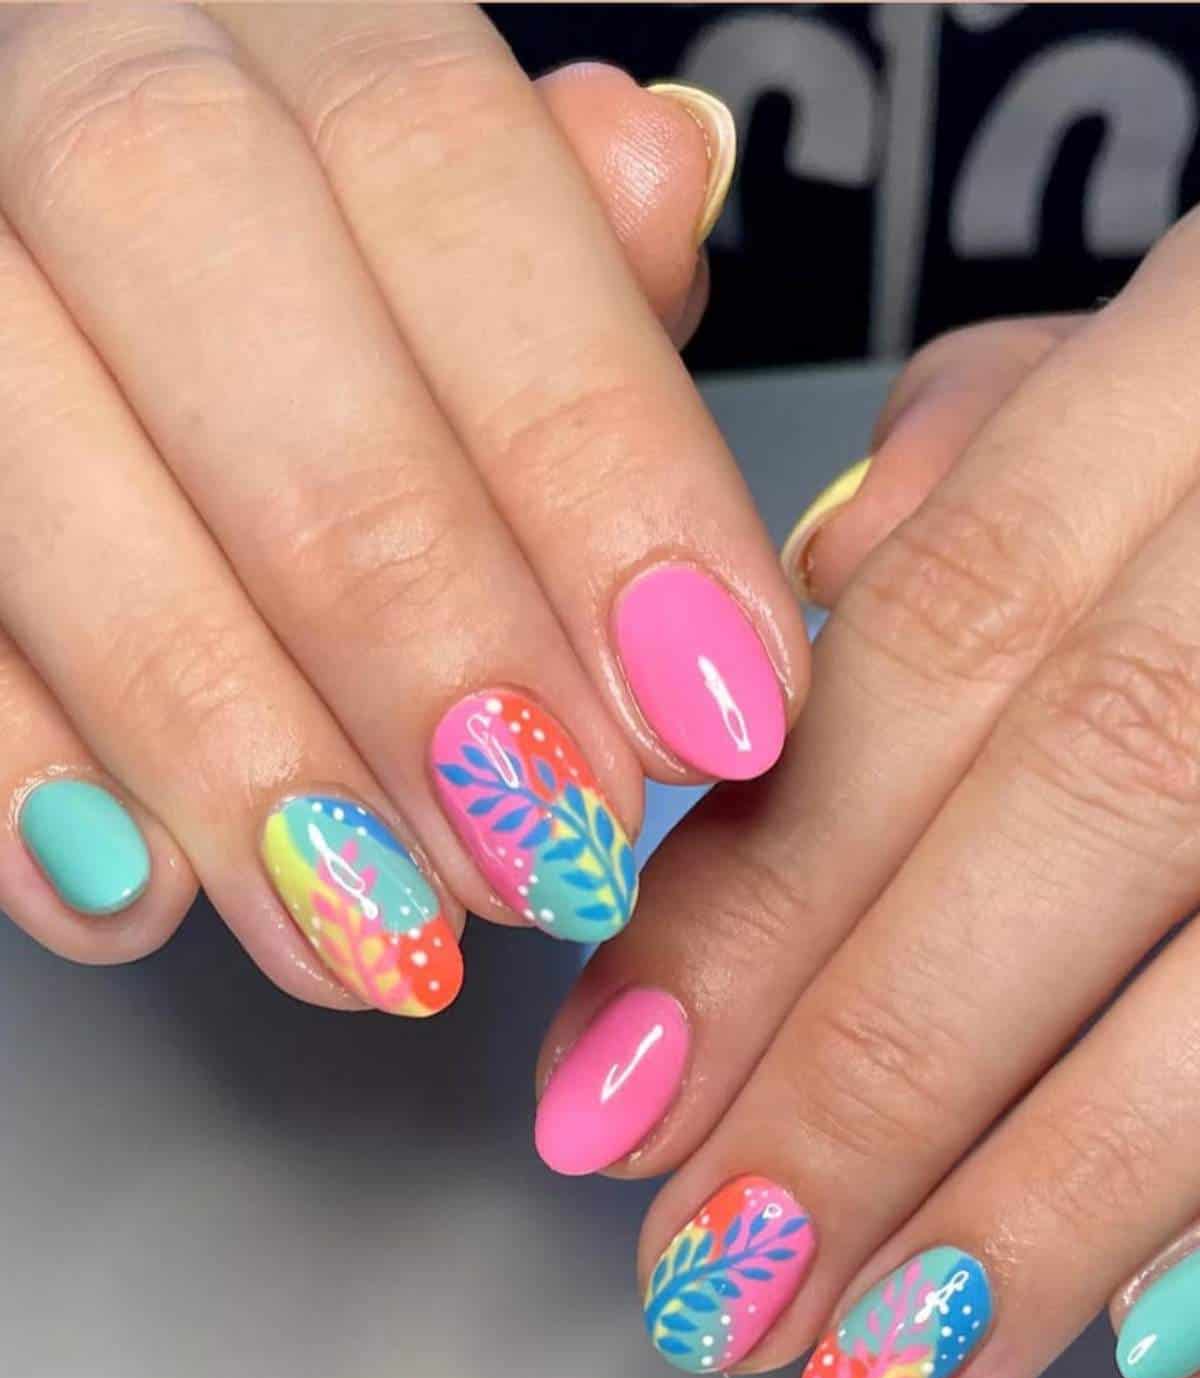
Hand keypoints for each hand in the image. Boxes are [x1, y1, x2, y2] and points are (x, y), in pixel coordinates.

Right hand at [0, 5, 802, 1014]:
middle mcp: (74, 83)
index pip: (439, 167)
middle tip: (544, 841)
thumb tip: (658, 178)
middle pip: (204, 270)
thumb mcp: (473, 248)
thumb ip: (564, 257)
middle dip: (403, 598)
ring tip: (381, 931)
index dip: (593, 457)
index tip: (718, 703)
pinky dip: (16, 765)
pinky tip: (139, 898)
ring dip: (221, 728)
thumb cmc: (332, 294)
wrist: (100, 306)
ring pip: (25, 446)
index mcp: (277, 16)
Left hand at [537, 259, 1199, 1377]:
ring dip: (1048, 1200)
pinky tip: (1145, 1339)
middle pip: (1084, 813)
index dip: (764, 895)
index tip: (612, 1097)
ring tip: (886, 1365)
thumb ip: (983, 470)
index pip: (936, 650)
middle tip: (717, 1280)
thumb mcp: (1154, 363)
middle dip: (871, 1080)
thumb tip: (816, 611)